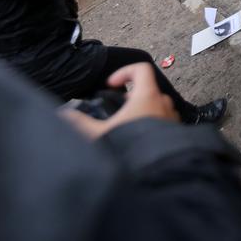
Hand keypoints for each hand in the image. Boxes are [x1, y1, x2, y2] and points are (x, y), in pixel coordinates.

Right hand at [61, 63, 179, 139]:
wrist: (157, 170)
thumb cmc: (133, 147)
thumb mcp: (100, 133)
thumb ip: (81, 122)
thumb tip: (65, 115)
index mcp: (148, 95)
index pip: (140, 69)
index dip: (124, 72)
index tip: (112, 85)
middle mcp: (163, 103)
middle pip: (148, 89)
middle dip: (131, 97)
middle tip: (118, 110)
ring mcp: (172, 117)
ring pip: (157, 105)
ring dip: (142, 111)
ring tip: (127, 126)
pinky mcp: (175, 131)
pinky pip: (164, 121)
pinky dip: (152, 124)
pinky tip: (139, 140)